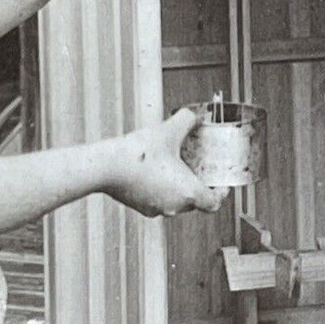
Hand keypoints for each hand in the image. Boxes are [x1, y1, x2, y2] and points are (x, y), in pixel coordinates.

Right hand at [106, 109, 223, 217]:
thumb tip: (192, 115)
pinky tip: (153, 171)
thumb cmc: (139, 153)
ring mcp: (155, 209)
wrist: (105, 166)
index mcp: (188, 193)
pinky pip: (157, 199)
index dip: (219, 193)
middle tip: (196, 168)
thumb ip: (186, 120)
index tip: (219, 183)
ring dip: (178, 187)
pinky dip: (160, 188)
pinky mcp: (139, 206)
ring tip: (174, 167)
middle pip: (194, 201)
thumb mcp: (169, 130)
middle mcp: (174, 206)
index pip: (213, 203)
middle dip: (197, 185)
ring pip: (175, 201)